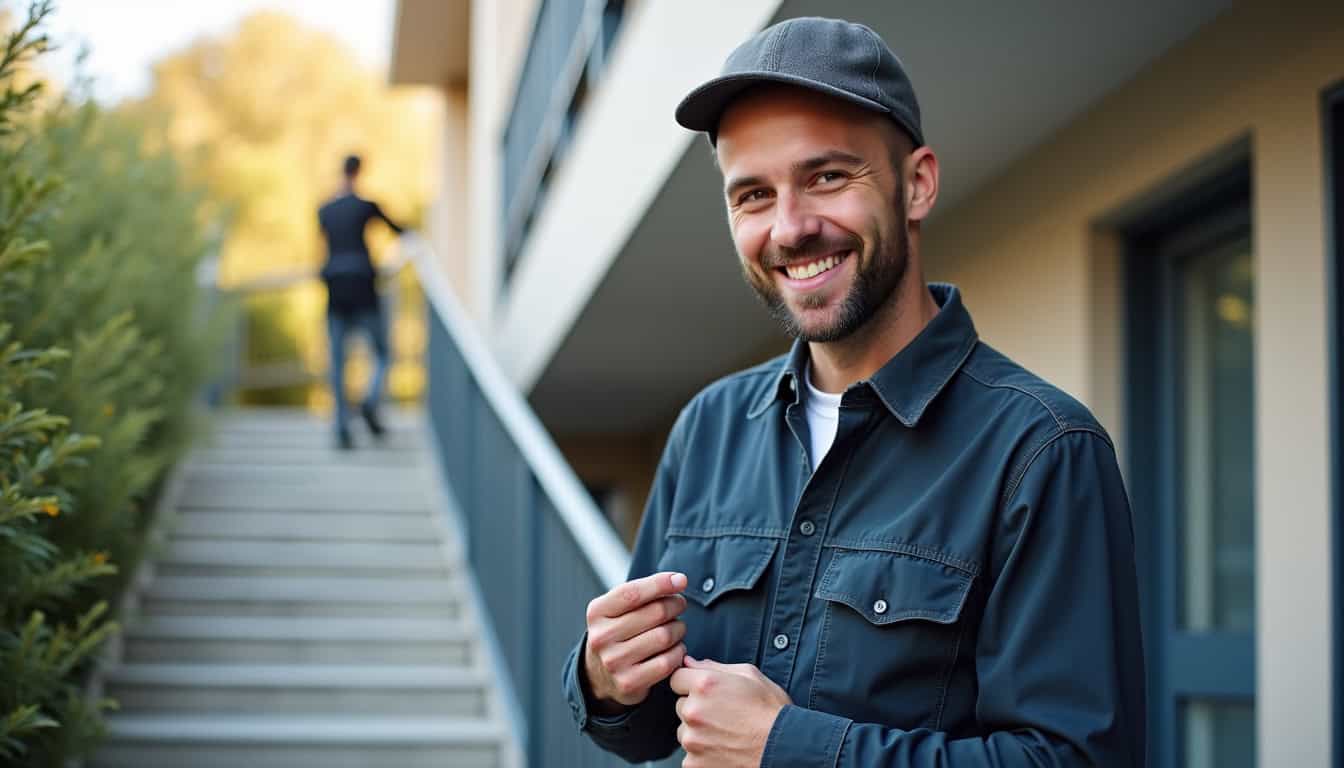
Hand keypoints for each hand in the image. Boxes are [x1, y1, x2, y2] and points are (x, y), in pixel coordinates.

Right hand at [583, 571, 688, 709]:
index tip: (681, 580)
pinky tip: (675, 649)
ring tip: (676, 628)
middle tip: (680, 605)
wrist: (601, 675)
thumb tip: (679, 580)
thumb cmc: (620, 631)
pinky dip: (678, 652)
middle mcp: (601, 637)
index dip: (661, 583)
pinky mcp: (628, 682)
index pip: (633, 593)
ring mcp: (613, 662)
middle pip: (655, 613)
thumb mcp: (619, 609)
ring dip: (679, 629)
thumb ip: (644, 591)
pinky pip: (667, 662)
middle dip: (675, 605)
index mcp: (597, 612)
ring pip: (664, 636)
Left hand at [670, 656, 791, 767]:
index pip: (676, 678)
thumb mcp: (750, 676)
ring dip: (698, 732)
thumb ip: (715, 667)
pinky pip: (689, 756)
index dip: (691, 683)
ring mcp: (692, 740)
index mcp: (704, 685)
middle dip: (696, 708)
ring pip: (684, 732)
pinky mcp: (694, 765)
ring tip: (726, 734)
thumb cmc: (772, 712)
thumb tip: (690, 663)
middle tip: (724, 715)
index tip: (706, 692)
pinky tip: (725, 750)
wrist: (786, 750)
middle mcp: (693, 711)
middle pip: (680, 706)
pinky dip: (703, 755)